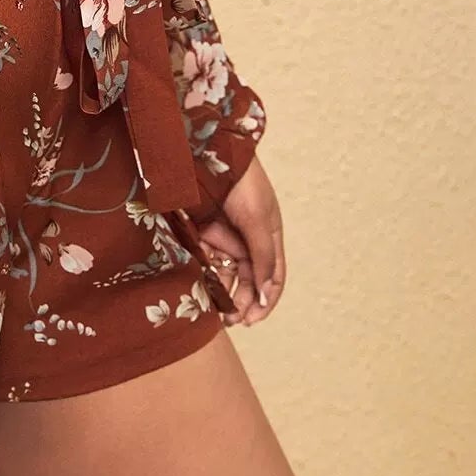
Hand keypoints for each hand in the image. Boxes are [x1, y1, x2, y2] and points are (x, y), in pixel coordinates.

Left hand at [195, 156, 284, 327]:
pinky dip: (207, 275)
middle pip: (248, 281)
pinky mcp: (203, 233)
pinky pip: (207, 261)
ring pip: (227, 274)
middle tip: (231, 320)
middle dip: (242, 302)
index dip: (265, 300)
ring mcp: (225, 237)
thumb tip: (265, 296)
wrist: (209, 155)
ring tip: (216, 311)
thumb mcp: (258, 222)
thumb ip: (263, 258)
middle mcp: (248, 240)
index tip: (253, 318)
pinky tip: (204, 286)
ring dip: (224, 293)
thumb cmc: (243, 184)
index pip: (273, 278)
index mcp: (270, 236)